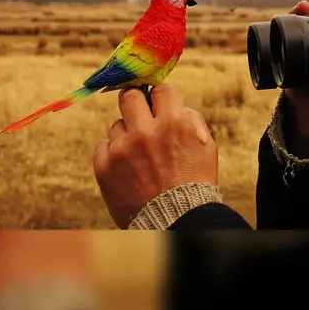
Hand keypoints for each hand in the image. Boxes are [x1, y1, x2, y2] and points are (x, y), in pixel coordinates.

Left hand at [93, 85, 217, 228]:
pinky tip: (127, 167)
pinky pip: (102, 146)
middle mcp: (145, 130)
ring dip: (127, 135)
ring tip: (140, 156)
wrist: (178, 219)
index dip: (161, 97)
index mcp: (174, 121)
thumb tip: (173, 104)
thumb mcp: (206, 144)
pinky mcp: (104, 167)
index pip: (161, 90)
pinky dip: (113, 153)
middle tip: (139, 113)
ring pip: (117, 125)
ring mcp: (122, 148)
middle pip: (129, 96)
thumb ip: (189, 118)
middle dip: (136, 101)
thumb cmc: (195, 181)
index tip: (159, 103)